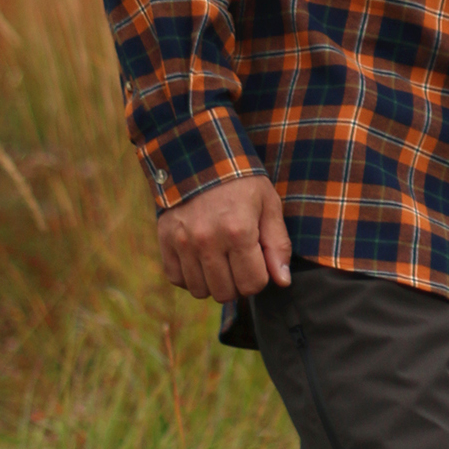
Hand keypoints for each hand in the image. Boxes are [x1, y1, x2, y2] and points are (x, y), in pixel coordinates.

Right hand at [156, 176, 292, 301]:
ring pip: (200, 291)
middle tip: (239, 260)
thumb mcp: (268, 204)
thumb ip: (277, 244)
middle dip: (237, 282)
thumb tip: (283, 281)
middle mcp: (208, 241)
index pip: (253, 284)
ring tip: (219, 258)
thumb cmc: (241, 181)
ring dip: (213, 281)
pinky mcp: (165, 241)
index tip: (258, 260)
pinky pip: (177, 279)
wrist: (200, 155)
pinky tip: (200, 257)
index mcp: (238, 231)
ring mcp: (183, 242)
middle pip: (226, 293)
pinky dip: (190, 275)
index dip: (260, 277)